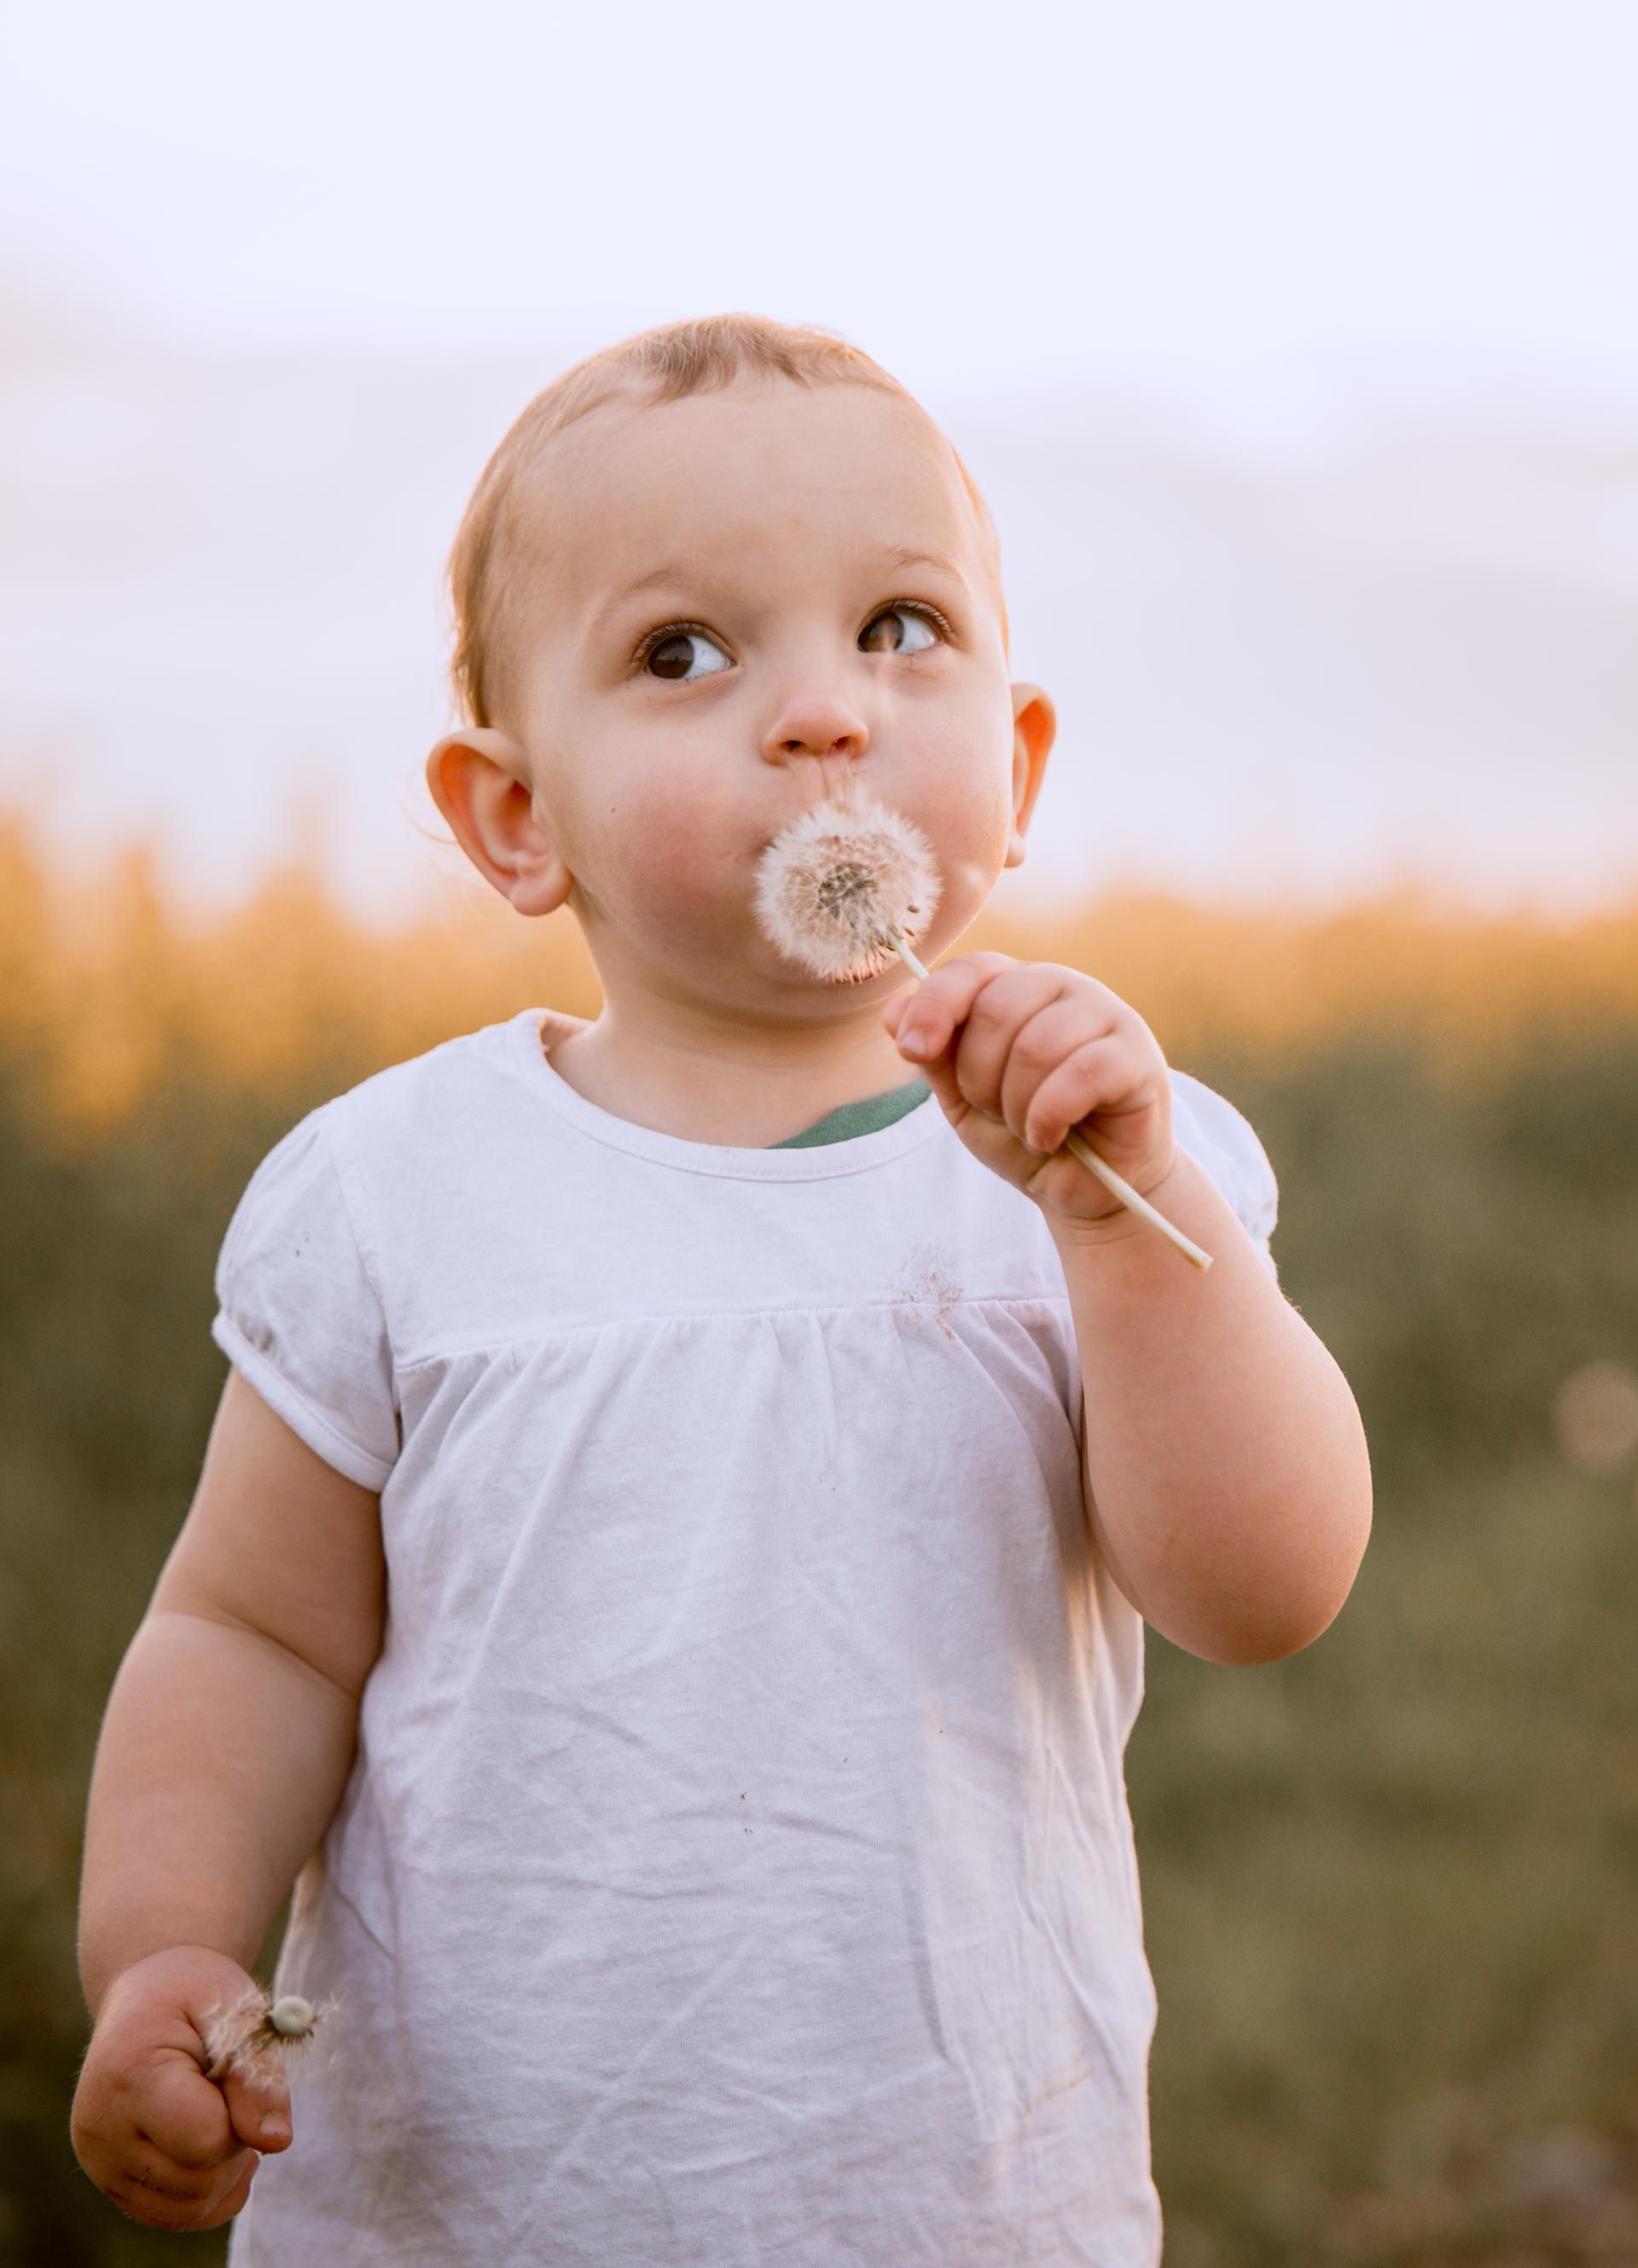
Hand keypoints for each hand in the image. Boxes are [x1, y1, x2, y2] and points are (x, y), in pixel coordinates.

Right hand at [71, 1944, 291, 2232]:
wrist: (146, 1992)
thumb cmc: (197, 1995)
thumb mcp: (237, 2012)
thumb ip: (258, 2076)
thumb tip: (276, 2142)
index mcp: (131, 2077)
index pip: (207, 2141)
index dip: (242, 2114)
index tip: (232, 2072)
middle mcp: (102, 2129)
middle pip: (200, 2182)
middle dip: (236, 2143)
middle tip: (229, 2089)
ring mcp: (100, 2161)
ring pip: (190, 2208)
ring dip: (225, 2170)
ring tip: (222, 2113)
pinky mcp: (109, 2180)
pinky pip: (175, 2216)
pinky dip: (210, 2191)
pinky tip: (218, 2147)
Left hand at [883, 952, 1173, 1232]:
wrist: (1085, 1189)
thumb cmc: (1025, 1132)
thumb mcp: (963, 1098)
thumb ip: (934, 1054)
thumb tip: (892, 1014)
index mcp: (1018, 986)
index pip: (972, 970)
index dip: (935, 1006)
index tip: (913, 1052)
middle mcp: (1064, 988)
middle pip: (997, 1009)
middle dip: (979, 1077)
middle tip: (996, 1112)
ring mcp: (1107, 1016)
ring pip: (1037, 1045)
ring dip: (1016, 1106)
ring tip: (1027, 1129)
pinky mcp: (1138, 1057)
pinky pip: (1082, 1073)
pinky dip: (1050, 1116)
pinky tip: (1049, 1137)